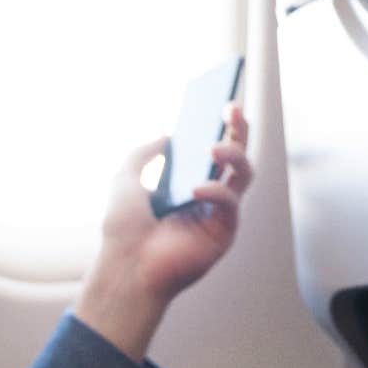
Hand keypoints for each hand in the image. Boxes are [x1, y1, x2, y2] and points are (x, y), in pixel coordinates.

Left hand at [74, 105, 253, 360]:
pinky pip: (230, 204)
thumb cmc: (122, 229)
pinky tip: (196, 189)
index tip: (221, 101)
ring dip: (234, 154)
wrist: (124, 267)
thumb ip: (142, 154)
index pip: (211, 148)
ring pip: (244, 174)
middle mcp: (206, 195)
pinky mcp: (224, 233)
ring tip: (214, 147)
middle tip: (232, 109)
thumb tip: (166, 137)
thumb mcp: (124, 179)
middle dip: (239, 129)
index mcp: (186, 182)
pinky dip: (215, 192)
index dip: (221, 124)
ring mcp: (218, 213)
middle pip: (235, 155)